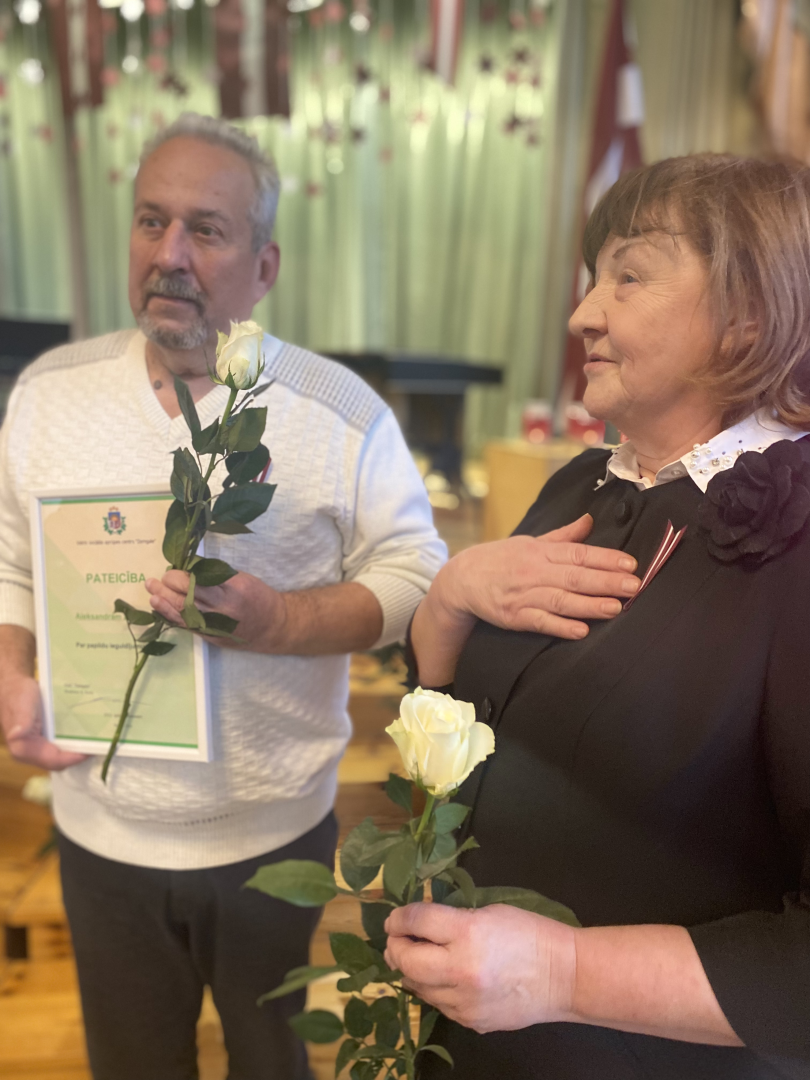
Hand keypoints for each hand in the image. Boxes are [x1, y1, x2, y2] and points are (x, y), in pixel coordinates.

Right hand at [1, 674, 87, 770]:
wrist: (12, 687)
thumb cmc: (17, 694)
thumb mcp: (22, 704)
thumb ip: (22, 720)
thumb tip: (17, 735)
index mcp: (22, 748)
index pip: (53, 761)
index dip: (72, 758)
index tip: (90, 751)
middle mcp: (28, 753)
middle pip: (58, 762)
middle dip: (77, 756)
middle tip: (98, 746)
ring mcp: (35, 749)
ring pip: (59, 757)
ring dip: (75, 751)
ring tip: (94, 741)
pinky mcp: (40, 742)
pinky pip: (58, 748)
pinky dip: (70, 745)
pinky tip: (83, 736)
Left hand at [146, 570, 286, 650]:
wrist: (272, 626)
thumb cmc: (258, 596)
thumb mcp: (242, 578)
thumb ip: (216, 575)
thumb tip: (189, 568)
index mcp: (232, 589)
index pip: (198, 581)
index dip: (180, 576)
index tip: (172, 571)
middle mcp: (222, 609)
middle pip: (187, 598)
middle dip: (168, 588)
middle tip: (156, 580)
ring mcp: (215, 625)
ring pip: (183, 614)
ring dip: (164, 603)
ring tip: (151, 594)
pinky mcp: (211, 637)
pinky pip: (187, 626)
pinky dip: (172, 617)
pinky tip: (161, 609)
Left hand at [384, 903, 576, 1033]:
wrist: (564, 977)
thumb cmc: (528, 934)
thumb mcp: (488, 914)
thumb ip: (452, 920)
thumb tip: (418, 927)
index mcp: (468, 932)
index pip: (417, 921)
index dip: (400, 918)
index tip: (394, 919)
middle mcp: (461, 970)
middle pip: (407, 960)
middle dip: (396, 947)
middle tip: (397, 938)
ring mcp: (464, 1001)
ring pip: (418, 987)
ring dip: (411, 970)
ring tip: (416, 957)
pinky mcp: (471, 1022)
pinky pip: (439, 1005)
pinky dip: (433, 989)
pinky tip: (441, 978)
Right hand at [438, 513, 640, 640]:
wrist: (461, 579)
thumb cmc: (501, 560)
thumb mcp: (530, 542)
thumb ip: (563, 536)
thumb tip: (589, 521)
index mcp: (540, 552)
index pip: (578, 554)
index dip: (605, 558)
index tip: (630, 563)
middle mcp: (533, 571)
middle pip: (574, 577)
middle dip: (606, 581)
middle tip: (633, 585)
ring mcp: (523, 595)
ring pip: (561, 600)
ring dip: (589, 605)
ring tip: (615, 608)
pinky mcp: (514, 617)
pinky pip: (540, 622)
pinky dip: (561, 626)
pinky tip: (581, 630)